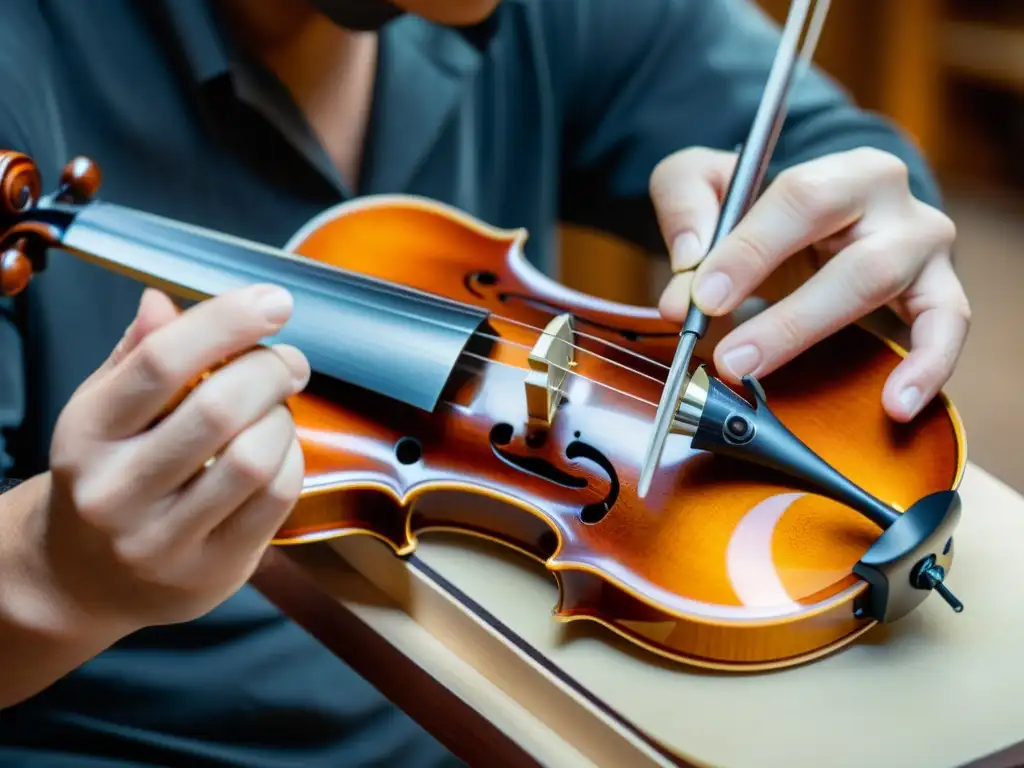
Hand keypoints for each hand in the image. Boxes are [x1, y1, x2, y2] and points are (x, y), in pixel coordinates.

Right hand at [38, 284, 309, 635]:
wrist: (84, 580)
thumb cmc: (107, 476)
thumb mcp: (103, 413)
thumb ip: (136, 357)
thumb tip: (163, 301)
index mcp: (87, 433)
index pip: (160, 363)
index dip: (226, 322)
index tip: (272, 301)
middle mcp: (116, 490)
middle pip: (218, 409)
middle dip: (269, 370)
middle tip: (289, 361)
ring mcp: (163, 538)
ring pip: (254, 456)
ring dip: (283, 417)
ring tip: (278, 408)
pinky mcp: (211, 569)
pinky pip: (275, 498)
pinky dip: (292, 459)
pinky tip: (279, 450)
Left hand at [651, 146, 970, 421]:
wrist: (808, 221)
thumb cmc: (756, 206)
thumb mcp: (704, 182)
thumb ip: (685, 213)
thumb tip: (684, 283)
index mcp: (840, 170)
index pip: (800, 200)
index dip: (751, 251)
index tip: (705, 298)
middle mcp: (894, 200)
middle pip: (854, 258)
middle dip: (786, 318)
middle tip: (729, 360)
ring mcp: (923, 248)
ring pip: (884, 289)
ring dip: (814, 337)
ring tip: (766, 376)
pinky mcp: (939, 293)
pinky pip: (947, 330)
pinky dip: (927, 368)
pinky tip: (895, 405)